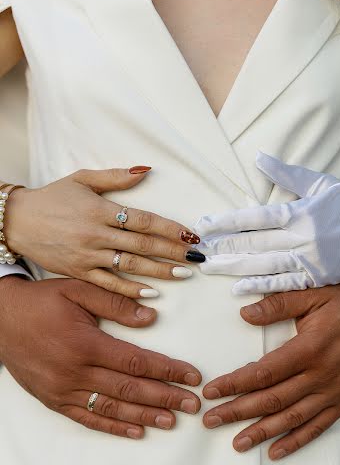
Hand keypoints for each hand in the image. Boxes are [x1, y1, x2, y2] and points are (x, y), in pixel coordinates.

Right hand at [0, 277, 201, 437]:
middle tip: (193, 405)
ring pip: (112, 408)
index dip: (168, 371)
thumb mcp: (77, 290)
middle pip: (130, 390)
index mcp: (86, 344)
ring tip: (172, 421)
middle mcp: (76, 371)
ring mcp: (64, 390)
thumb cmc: (40, 302)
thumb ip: (115, 303)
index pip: (137, 362)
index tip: (191, 377)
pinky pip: (88, 418)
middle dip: (166, 398)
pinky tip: (135, 431)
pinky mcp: (54, 400)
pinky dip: (113, 427)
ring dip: (145, 416)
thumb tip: (151, 316)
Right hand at [4, 167, 204, 297]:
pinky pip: (110, 284)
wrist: (17, 221)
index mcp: (101, 209)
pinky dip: (131, 289)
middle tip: (196, 257)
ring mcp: (89, 255)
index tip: (191, 235)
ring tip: (183, 273)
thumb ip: (116, 177)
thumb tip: (146, 171)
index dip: (170, 228)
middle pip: (143, 244)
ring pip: (131, 265)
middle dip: (173, 251)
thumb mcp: (82, 179)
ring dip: (160, 270)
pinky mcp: (80, 272)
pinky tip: (151, 293)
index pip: (144, 220)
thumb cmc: (52, 198)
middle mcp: (97, 234)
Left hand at [194, 152, 339, 293]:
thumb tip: (260, 157)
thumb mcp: (321, 184)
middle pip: (253, 243)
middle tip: (198, 249)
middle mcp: (301, 237)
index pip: (254, 218)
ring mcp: (309, 260)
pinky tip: (238, 289)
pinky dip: (260, 287)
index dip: (226, 222)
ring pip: (263, 265)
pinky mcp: (317, 279)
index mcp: (300, 212)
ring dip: (233, 267)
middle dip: (223, 246)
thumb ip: (287, 173)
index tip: (204, 224)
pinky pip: (283, 284)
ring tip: (209, 267)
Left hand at [202, 280, 339, 458]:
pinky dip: (297, 441)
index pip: (263, 372)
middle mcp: (319, 375)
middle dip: (238, 412)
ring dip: (262, 432)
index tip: (211, 393)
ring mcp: (332, 392)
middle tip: (211, 421)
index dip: (234, 384)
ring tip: (237, 443)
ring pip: (292, 418)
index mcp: (308, 348)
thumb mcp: (313, 294)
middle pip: (272, 399)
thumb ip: (278, 304)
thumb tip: (245, 314)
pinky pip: (318, 427)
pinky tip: (276, 452)